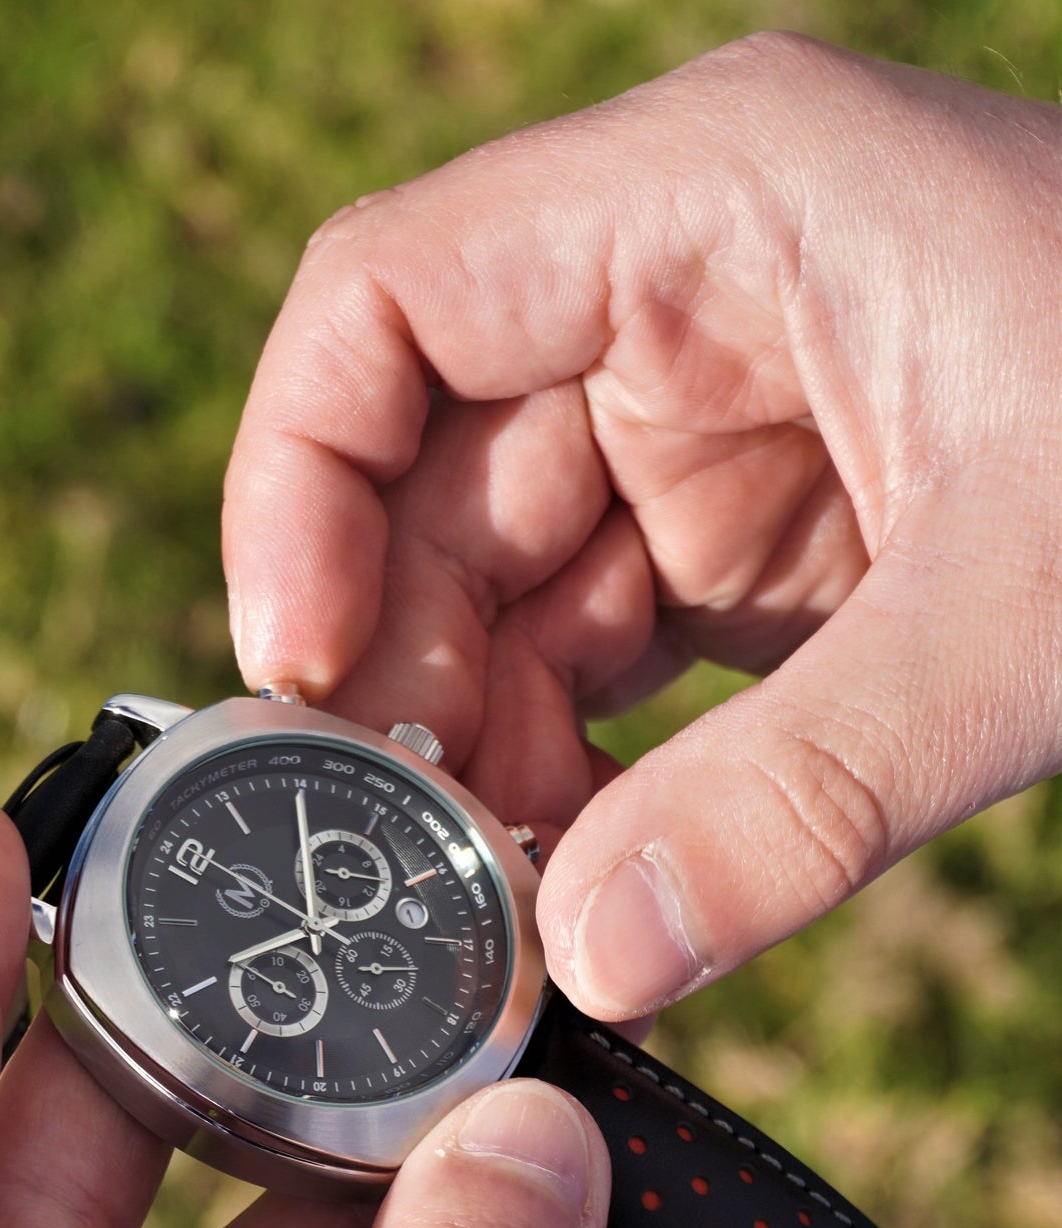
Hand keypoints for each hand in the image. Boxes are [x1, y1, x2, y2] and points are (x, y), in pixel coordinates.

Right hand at [222, 35, 1061, 1018]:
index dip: (299, 482)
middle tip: (422, 854)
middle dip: (411, 672)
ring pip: (508, 582)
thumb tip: (594, 962)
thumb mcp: (1029, 613)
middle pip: (430, 475)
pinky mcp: (756, 530)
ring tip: (512, 888)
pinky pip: (602, 644)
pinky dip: (577, 758)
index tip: (302, 671)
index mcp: (712, 204)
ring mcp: (714, 418)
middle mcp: (679, 292)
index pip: (389, 300)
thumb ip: (803, 796)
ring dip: (491, 740)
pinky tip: (584, 860)